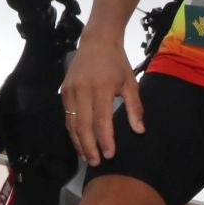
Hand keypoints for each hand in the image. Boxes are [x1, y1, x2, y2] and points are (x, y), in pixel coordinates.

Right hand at [60, 34, 141, 165]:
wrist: (97, 41)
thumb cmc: (117, 63)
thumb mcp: (130, 83)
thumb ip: (135, 108)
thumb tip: (139, 130)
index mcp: (102, 89)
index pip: (101, 121)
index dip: (105, 140)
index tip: (109, 154)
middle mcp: (83, 91)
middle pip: (83, 126)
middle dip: (89, 147)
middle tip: (96, 162)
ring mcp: (71, 91)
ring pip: (72, 123)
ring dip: (78, 142)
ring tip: (87, 157)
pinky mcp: (64, 91)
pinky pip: (67, 115)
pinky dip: (72, 131)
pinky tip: (79, 141)